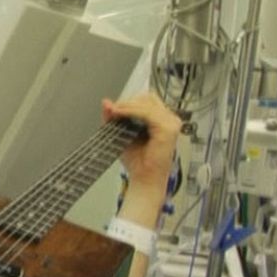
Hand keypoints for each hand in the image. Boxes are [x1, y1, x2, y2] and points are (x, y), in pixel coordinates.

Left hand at [102, 93, 180, 228]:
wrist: (143, 178)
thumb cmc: (136, 161)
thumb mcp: (120, 134)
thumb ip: (113, 118)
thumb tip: (105, 102)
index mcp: (162, 120)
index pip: (146, 100)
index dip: (129, 102)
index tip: (113, 109)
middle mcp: (170, 119)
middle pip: (147, 98)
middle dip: (128, 103)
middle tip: (113, 111)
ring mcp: (171, 123)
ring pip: (146, 103)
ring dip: (127, 106)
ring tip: (114, 113)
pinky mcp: (168, 129)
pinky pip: (147, 113)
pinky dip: (131, 111)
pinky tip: (120, 114)